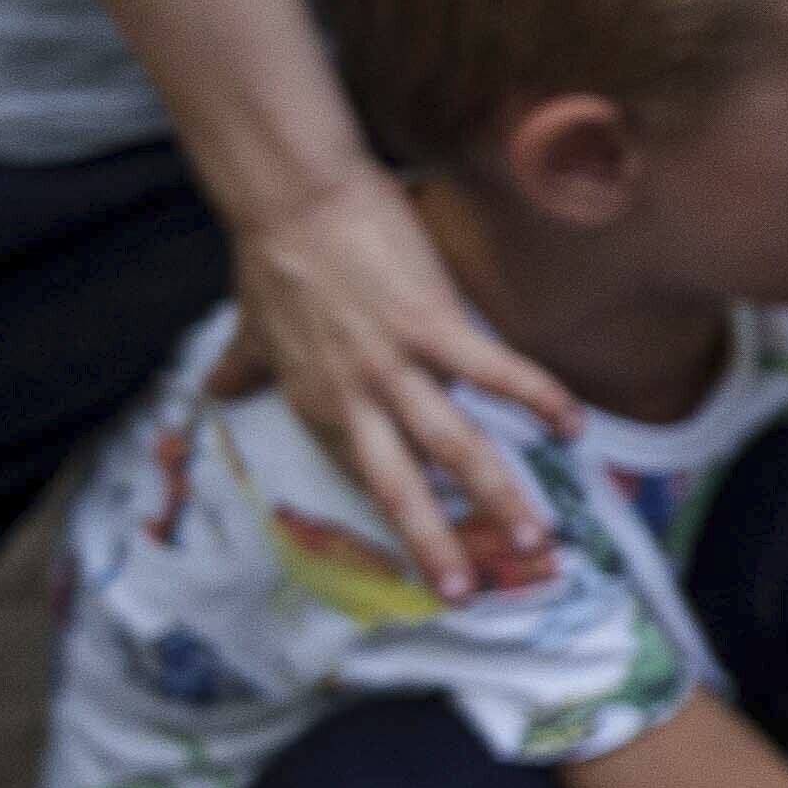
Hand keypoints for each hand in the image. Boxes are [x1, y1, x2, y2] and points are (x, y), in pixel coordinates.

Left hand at [220, 169, 581, 594]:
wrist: (292, 198)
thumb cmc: (275, 257)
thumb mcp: (251, 327)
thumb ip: (242, 366)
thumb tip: (212, 389)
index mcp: (316, 404)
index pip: (361, 478)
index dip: (395, 524)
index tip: (424, 564)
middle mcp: (354, 399)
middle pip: (403, 486)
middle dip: (438, 541)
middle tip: (467, 590)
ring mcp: (395, 365)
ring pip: (455, 445)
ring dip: (498, 493)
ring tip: (538, 534)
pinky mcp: (433, 323)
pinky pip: (496, 370)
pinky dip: (538, 399)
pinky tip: (574, 427)